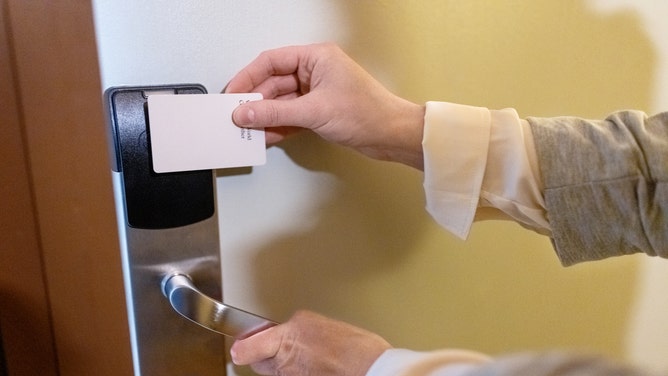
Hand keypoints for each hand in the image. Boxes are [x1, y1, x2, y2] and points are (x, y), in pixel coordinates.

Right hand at [225, 43, 425, 168]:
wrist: (391, 135)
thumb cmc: (368, 112)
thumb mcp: (314, 111)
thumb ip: (275, 113)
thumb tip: (247, 113)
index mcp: (316, 57)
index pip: (272, 62)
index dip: (248, 77)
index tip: (232, 94)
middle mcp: (315, 71)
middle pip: (274, 83)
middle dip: (256, 102)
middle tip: (237, 117)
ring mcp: (317, 92)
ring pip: (281, 102)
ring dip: (266, 117)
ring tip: (249, 130)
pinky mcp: (319, 111)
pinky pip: (290, 116)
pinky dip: (279, 126)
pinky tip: (267, 136)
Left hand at [230, 310, 391, 375]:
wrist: (374, 370)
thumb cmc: (359, 350)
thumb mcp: (324, 325)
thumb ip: (301, 328)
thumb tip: (293, 334)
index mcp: (292, 332)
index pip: (250, 345)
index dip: (244, 347)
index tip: (239, 348)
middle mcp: (287, 356)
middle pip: (261, 360)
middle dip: (265, 354)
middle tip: (281, 349)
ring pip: (277, 373)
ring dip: (286, 367)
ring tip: (312, 361)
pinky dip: (300, 374)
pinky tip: (318, 369)